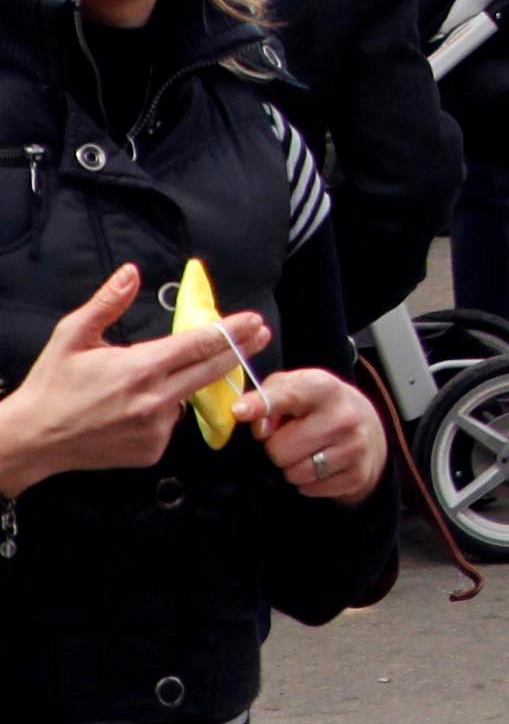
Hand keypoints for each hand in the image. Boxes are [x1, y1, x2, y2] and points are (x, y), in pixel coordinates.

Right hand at [0, 267, 256, 491]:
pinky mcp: (151, 451)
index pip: (200, 345)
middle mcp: (154, 400)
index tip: (254, 320)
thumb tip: (131, 271)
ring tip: (153, 380)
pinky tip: (134, 409)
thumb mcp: (72, 337)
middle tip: (260, 334)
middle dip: (239, 350)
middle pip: (211, 370)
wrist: (32, 440)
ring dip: (186, 385)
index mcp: (140, 368)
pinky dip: (162, 413)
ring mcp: (155, 429)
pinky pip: (169, 424)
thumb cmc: (52, 385)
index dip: (231, 331)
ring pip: (187, 398)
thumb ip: (107, 303)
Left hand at [246, 366, 386, 507]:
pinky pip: (309, 489)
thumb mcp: (295, 389)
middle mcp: (344, 415)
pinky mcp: (357, 474)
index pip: (287, 395)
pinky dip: (309, 482)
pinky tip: (321, 466)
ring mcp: (355, 445)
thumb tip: (256, 425)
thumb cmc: (317, 407)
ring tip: (308, 452)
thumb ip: (269, 397)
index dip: (262, 404)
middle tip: (294, 438)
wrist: (368, 428)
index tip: (239, 411)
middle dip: (278, 448)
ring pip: (294, 473)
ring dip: (292, 467)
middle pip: (279, 449)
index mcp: (323, 387)